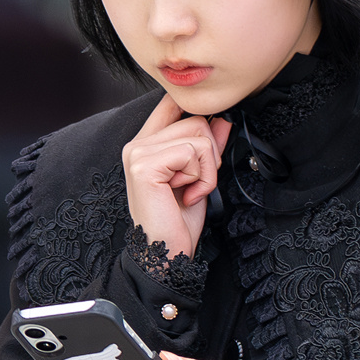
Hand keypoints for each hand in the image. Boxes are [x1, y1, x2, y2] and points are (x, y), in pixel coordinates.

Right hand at [119, 94, 230, 259]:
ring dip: (206, 170)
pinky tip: (187, 195)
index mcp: (146, 144)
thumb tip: (222, 120)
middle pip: (195, 120)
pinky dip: (201, 177)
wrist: (168, 254)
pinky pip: (191, 152)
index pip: (172, 104)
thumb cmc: (179, 221)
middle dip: (209, 156)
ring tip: (190, 191)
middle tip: (196, 184)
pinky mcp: (144, 165)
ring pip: (197, 135)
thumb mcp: (199, 177)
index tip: (209, 143)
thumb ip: (207, 147)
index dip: (198, 117)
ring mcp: (138, 153)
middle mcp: (137, 144)